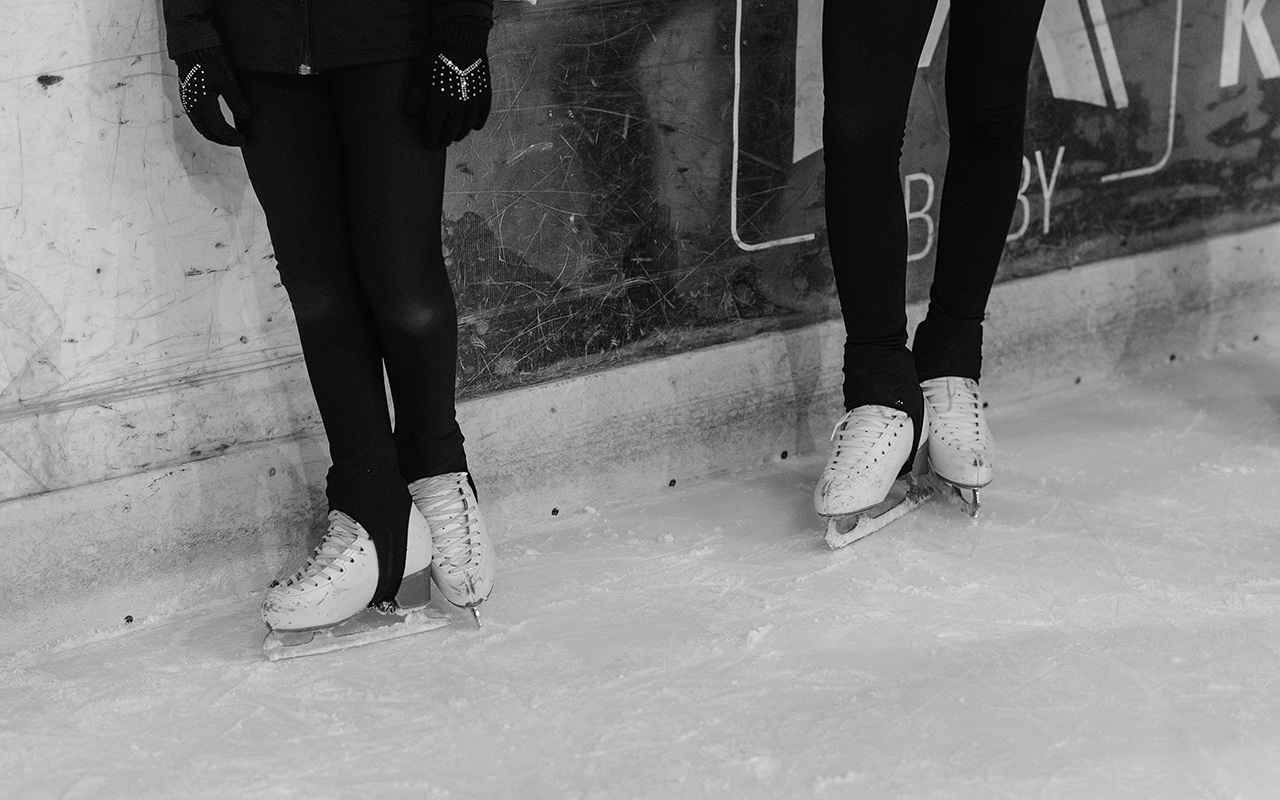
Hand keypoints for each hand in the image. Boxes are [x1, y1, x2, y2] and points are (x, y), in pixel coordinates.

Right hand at [172, 47, 250, 146]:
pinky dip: (208, 125)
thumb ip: (236, 99)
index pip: (218, 129)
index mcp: (202, 104)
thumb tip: (245, 116)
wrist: (192, 45)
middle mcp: (192, 106)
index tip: (243, 141)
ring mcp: (187, 101)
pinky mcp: (187, 96)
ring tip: (229, 135)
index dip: (231, 138)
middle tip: (238, 141)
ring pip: (200, 126)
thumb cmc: (210, 60)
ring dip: (215, 134)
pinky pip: (196, 118)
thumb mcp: (227, 79)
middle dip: (223, 140)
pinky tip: (217, 123)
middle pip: (207, 132)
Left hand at [405, 19, 491, 149]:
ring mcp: (474, 101)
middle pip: (451, 132)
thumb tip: (410, 114)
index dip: (429, 138)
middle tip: (437, 146)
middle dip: (443, 141)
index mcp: (441, 100)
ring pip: (466, 127)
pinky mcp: (485, 95)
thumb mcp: (422, 72)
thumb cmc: (438, 53)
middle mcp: (459, 104)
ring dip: (458, 135)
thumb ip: (416, 95)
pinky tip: (471, 126)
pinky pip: (481, 117)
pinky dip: (475, 125)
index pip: (434, 128)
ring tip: (452, 137)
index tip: (426, 144)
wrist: (463, 37)